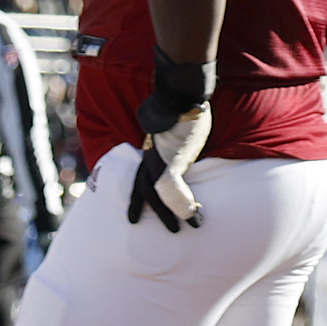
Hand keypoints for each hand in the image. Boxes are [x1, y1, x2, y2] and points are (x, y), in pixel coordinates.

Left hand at [129, 50, 214, 233]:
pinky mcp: (170, 162)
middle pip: (142, 189)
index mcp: (150, 149)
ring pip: (156, 195)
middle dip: (141, 209)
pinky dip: (182, 205)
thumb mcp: (176, 126)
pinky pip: (173, 190)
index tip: (133, 209)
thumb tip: (182, 135)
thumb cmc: (182, 105)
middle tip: (139, 225)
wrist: (179, 95)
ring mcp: (159, 160)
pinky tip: (193, 215)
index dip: (136, 194)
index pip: (140, 175)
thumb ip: (176, 136)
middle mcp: (150, 157)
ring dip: (167, 215)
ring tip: (177, 230)